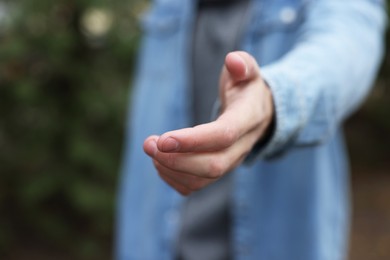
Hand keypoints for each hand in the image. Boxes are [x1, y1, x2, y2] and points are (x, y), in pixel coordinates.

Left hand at [143, 51, 273, 195]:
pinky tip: (160, 161)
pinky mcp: (217, 171)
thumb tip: (233, 61)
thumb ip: (243, 64)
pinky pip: (195, 185)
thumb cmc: (246, 88)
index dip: (193, 140)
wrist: (257, 113)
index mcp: (248, 118)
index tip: (163, 138)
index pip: (223, 135)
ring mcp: (230, 162)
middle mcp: (241, 146)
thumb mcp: (248, 71)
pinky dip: (173, 178)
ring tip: (151, 150)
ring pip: (202, 180)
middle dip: (176, 159)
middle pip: (213, 165)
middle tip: (149, 144)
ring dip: (170, 169)